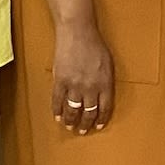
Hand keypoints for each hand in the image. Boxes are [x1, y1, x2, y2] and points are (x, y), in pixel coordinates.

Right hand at [52, 21, 114, 135]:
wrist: (77, 33)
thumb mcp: (108, 63)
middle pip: (88, 112)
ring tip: (69, 126)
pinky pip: (57, 100)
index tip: (98, 126)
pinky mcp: (60, 81)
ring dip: (71, 121)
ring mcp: (74, 85)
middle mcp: (90, 88)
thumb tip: (103, 94)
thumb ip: (106, 81)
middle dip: (85, 124)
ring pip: (72, 110)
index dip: (100, 119)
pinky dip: (56, 110)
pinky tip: (57, 117)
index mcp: (105, 84)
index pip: (104, 108)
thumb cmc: (95, 44)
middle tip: (83, 131)